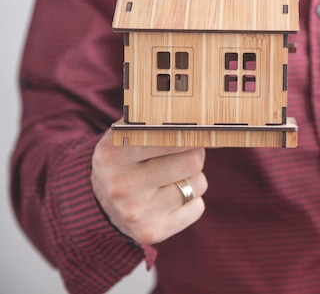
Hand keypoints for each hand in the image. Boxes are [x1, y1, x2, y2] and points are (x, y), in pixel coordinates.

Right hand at [91, 129, 207, 244]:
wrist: (99, 203)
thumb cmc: (125, 158)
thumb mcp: (126, 132)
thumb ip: (154, 118)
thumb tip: (194, 108)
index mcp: (114, 154)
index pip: (171, 137)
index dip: (191, 132)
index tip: (200, 129)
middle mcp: (122, 185)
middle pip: (193, 161)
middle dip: (195, 153)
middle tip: (184, 152)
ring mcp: (136, 213)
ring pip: (198, 184)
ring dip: (192, 178)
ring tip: (170, 177)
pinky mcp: (152, 232)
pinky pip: (197, 208)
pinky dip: (191, 202)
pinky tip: (169, 198)